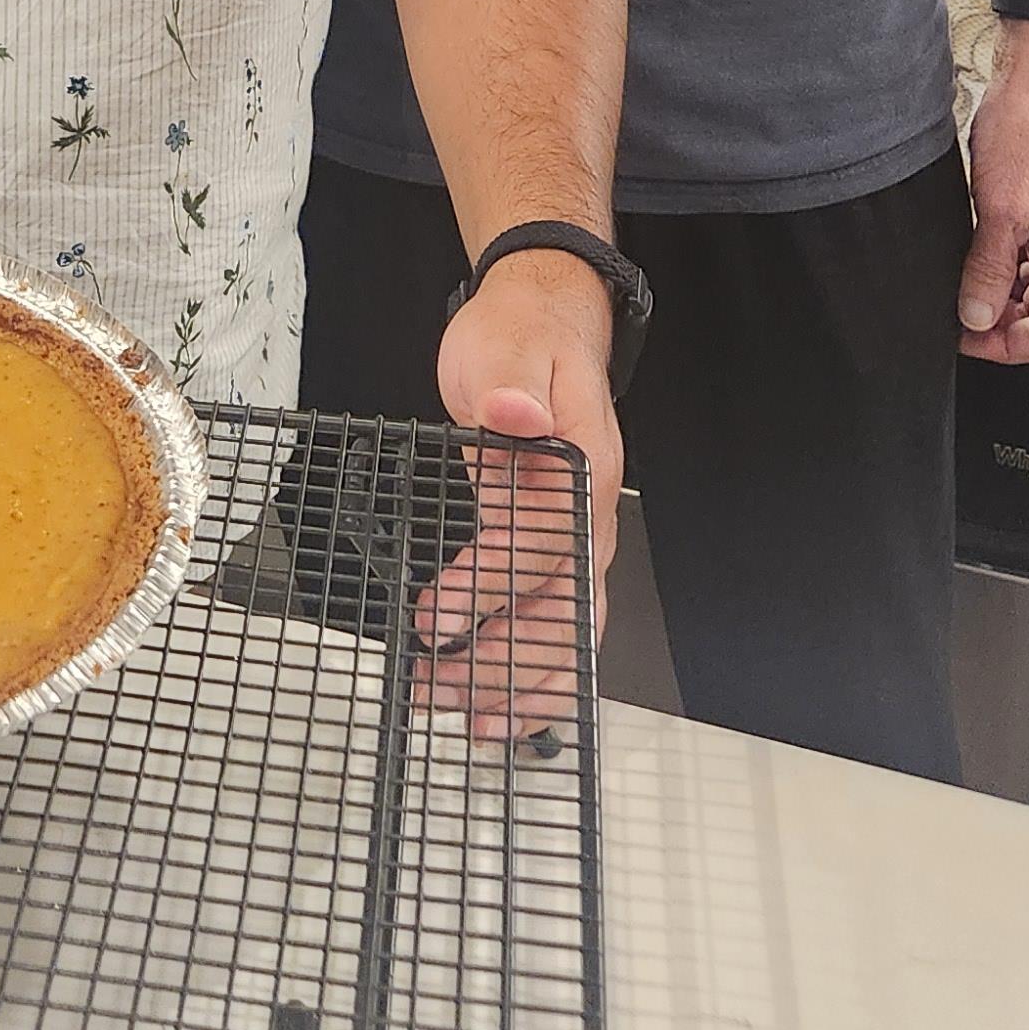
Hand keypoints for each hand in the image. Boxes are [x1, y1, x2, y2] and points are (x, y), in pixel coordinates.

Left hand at [424, 250, 622, 734]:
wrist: (541, 317)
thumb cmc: (525, 333)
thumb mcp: (508, 344)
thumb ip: (513, 382)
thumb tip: (513, 412)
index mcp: (582, 466)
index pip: (543, 545)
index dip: (493, 588)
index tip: (441, 617)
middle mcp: (587, 508)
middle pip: (562, 606)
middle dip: (508, 660)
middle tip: (448, 691)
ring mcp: (569, 526)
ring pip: (561, 622)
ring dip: (517, 674)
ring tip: (465, 712)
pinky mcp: (542, 532)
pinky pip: (547, 609)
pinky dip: (529, 658)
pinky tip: (501, 693)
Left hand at [958, 27, 1028, 362]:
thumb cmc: (1027, 131)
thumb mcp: (997, 209)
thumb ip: (988, 268)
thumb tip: (976, 315)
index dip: (1009, 347)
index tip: (969, 341)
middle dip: (1004, 325)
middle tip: (959, 316)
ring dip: (1005, 297)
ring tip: (965, 288)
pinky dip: (1011, 271)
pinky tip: (981, 261)